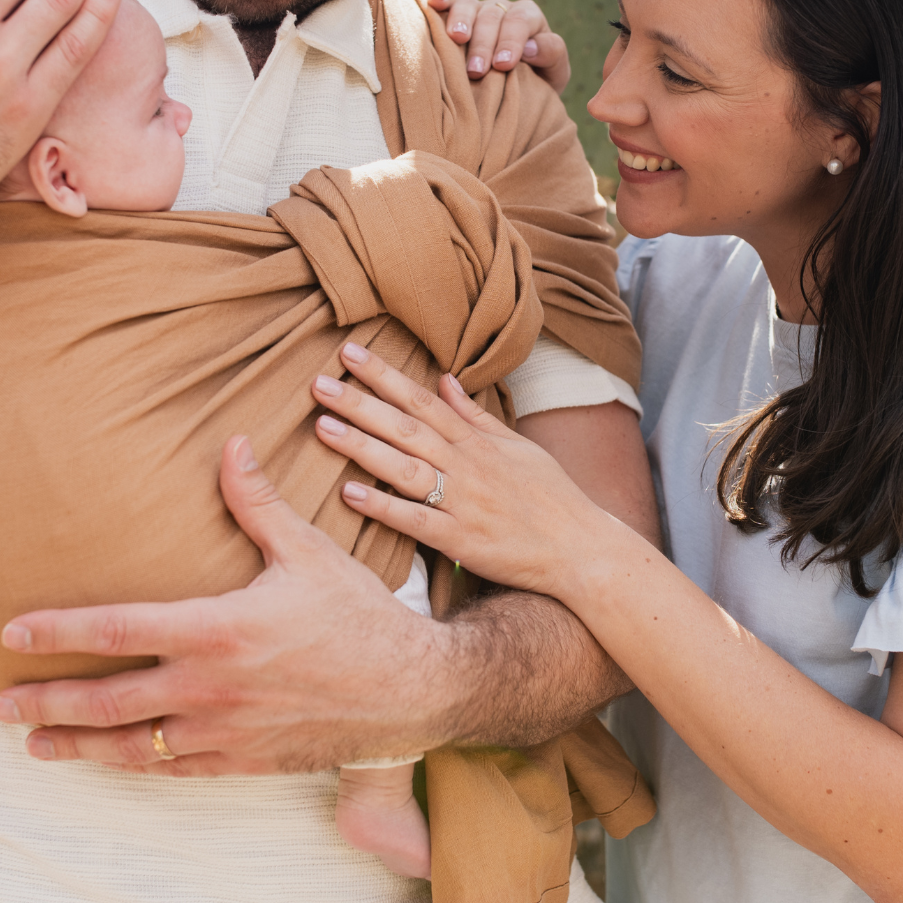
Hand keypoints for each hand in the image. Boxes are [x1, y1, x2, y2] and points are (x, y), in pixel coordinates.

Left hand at [0, 436, 453, 773]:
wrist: (412, 690)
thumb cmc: (358, 614)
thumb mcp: (308, 550)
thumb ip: (258, 501)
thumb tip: (231, 443)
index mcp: (220, 628)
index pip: (118, 630)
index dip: (58, 631)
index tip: (11, 632)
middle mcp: (211, 687)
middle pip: (108, 700)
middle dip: (47, 704)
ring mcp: (225, 732)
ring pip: (132, 745)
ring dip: (77, 745)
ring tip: (34, 746)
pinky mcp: (243, 762)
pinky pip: (172, 770)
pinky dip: (132, 765)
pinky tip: (108, 761)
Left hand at [311, 342, 616, 597]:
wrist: (582, 548)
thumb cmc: (551, 496)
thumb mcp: (516, 446)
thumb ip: (475, 415)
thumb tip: (444, 379)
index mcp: (476, 441)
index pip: (421, 400)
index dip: (384, 376)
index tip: (350, 354)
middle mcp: (467, 465)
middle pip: (405, 428)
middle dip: (360, 403)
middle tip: (319, 384)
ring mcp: (463, 502)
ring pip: (405, 468)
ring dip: (362, 447)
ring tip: (323, 428)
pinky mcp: (461, 541)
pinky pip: (416, 521)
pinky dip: (384, 507)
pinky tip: (350, 494)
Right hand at [426, 0, 569, 93]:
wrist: (522, 88)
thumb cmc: (540, 82)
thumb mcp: (556, 72)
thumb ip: (551, 54)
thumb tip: (529, 48)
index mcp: (529, 18)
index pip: (520, 21)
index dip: (511, 41)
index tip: (503, 65)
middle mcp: (503, 9)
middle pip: (491, 16)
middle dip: (484, 43)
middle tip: (476, 71)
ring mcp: (479, 10)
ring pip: (469, 6)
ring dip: (461, 21)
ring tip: (456, 38)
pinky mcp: (458, 15)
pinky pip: (450, 3)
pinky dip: (442, 0)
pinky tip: (433, 2)